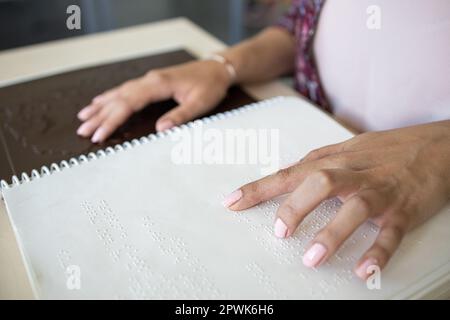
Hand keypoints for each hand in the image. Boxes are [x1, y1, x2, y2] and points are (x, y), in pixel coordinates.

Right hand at [77, 59, 231, 142]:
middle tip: (83, 131)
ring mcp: (149, 79)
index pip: (128, 103)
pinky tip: (100, 101)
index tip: (100, 134)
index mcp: (158, 84)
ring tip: (83, 118)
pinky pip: (125, 89)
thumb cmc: (210, 86)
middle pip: (118, 98)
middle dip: (100, 116)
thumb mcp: (200, 103)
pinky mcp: (151, 82)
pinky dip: (110, 97)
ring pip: (119, 93)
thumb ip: (180, 116)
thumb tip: (160, 129)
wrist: (217, 69)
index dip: (112, 120)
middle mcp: (149, 80)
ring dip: (101, 106)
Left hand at [223, 121, 449, 279]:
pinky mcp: (403, 210)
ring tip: (313, 258)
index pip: (288, 174)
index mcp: (334, 160)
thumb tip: (286, 176)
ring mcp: (379, 192)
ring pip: (354, 208)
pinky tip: (363, 269)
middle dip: (295, 208)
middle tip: (280, 233)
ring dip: (332, 232)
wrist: (438, 145)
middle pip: (319, 184)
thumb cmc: (386, 148)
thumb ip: (315, 164)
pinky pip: (390, 233)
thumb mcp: (346, 149)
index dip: (258, 189)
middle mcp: (353, 174)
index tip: (231, 203)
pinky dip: (377, 252)